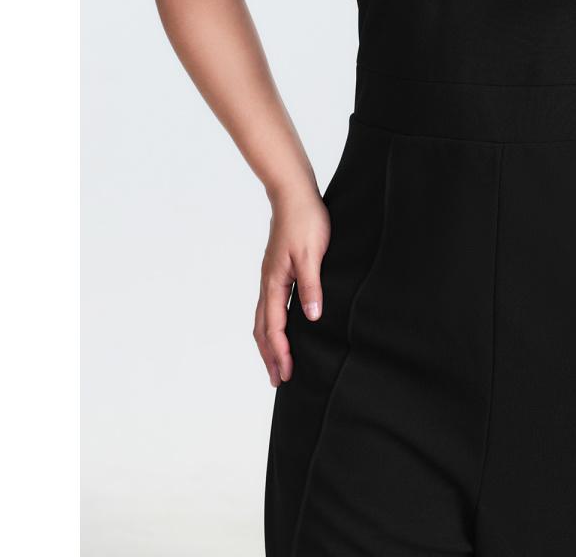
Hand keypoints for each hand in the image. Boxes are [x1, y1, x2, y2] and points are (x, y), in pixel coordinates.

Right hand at [253, 188, 330, 386]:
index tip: (287, 374)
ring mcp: (271, 276)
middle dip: (269, 355)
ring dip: (268, 343)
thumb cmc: (306, 220)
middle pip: (263, 328)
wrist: (295, 194)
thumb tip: (311, 318)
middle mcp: (268, 282)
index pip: (275, 326)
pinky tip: (281, 327)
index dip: (280, 352)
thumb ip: (311, 286)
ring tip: (277, 362)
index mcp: (275, 282)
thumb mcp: (312, 254)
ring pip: (264, 318)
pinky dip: (272, 324)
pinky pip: (270, 305)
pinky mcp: (277, 270)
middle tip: (278, 381)